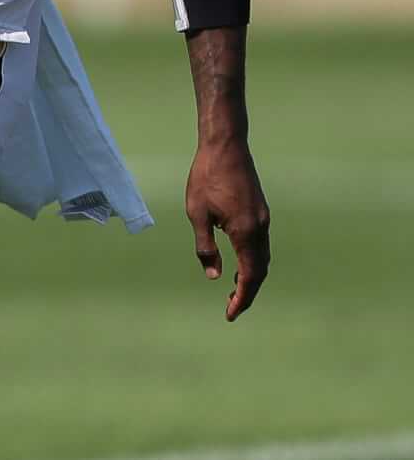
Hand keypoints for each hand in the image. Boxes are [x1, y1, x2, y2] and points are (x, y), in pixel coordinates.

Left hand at [184, 137, 269, 319]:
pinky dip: (252, 261)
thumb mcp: (197, 213)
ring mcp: (263, 220)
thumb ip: (206, 247)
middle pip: (260, 271)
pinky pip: (260, 245)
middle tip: (231, 309)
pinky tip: (239, 263)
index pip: (250, 276)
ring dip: (251, 278)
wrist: (225, 146)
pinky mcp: (260, 212)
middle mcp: (260, 229)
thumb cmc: (206, 177)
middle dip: (248, 293)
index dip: (242, 298)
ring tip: (234, 291)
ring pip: (262, 258)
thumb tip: (213, 276)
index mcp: (245, 232)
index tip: (231, 314)